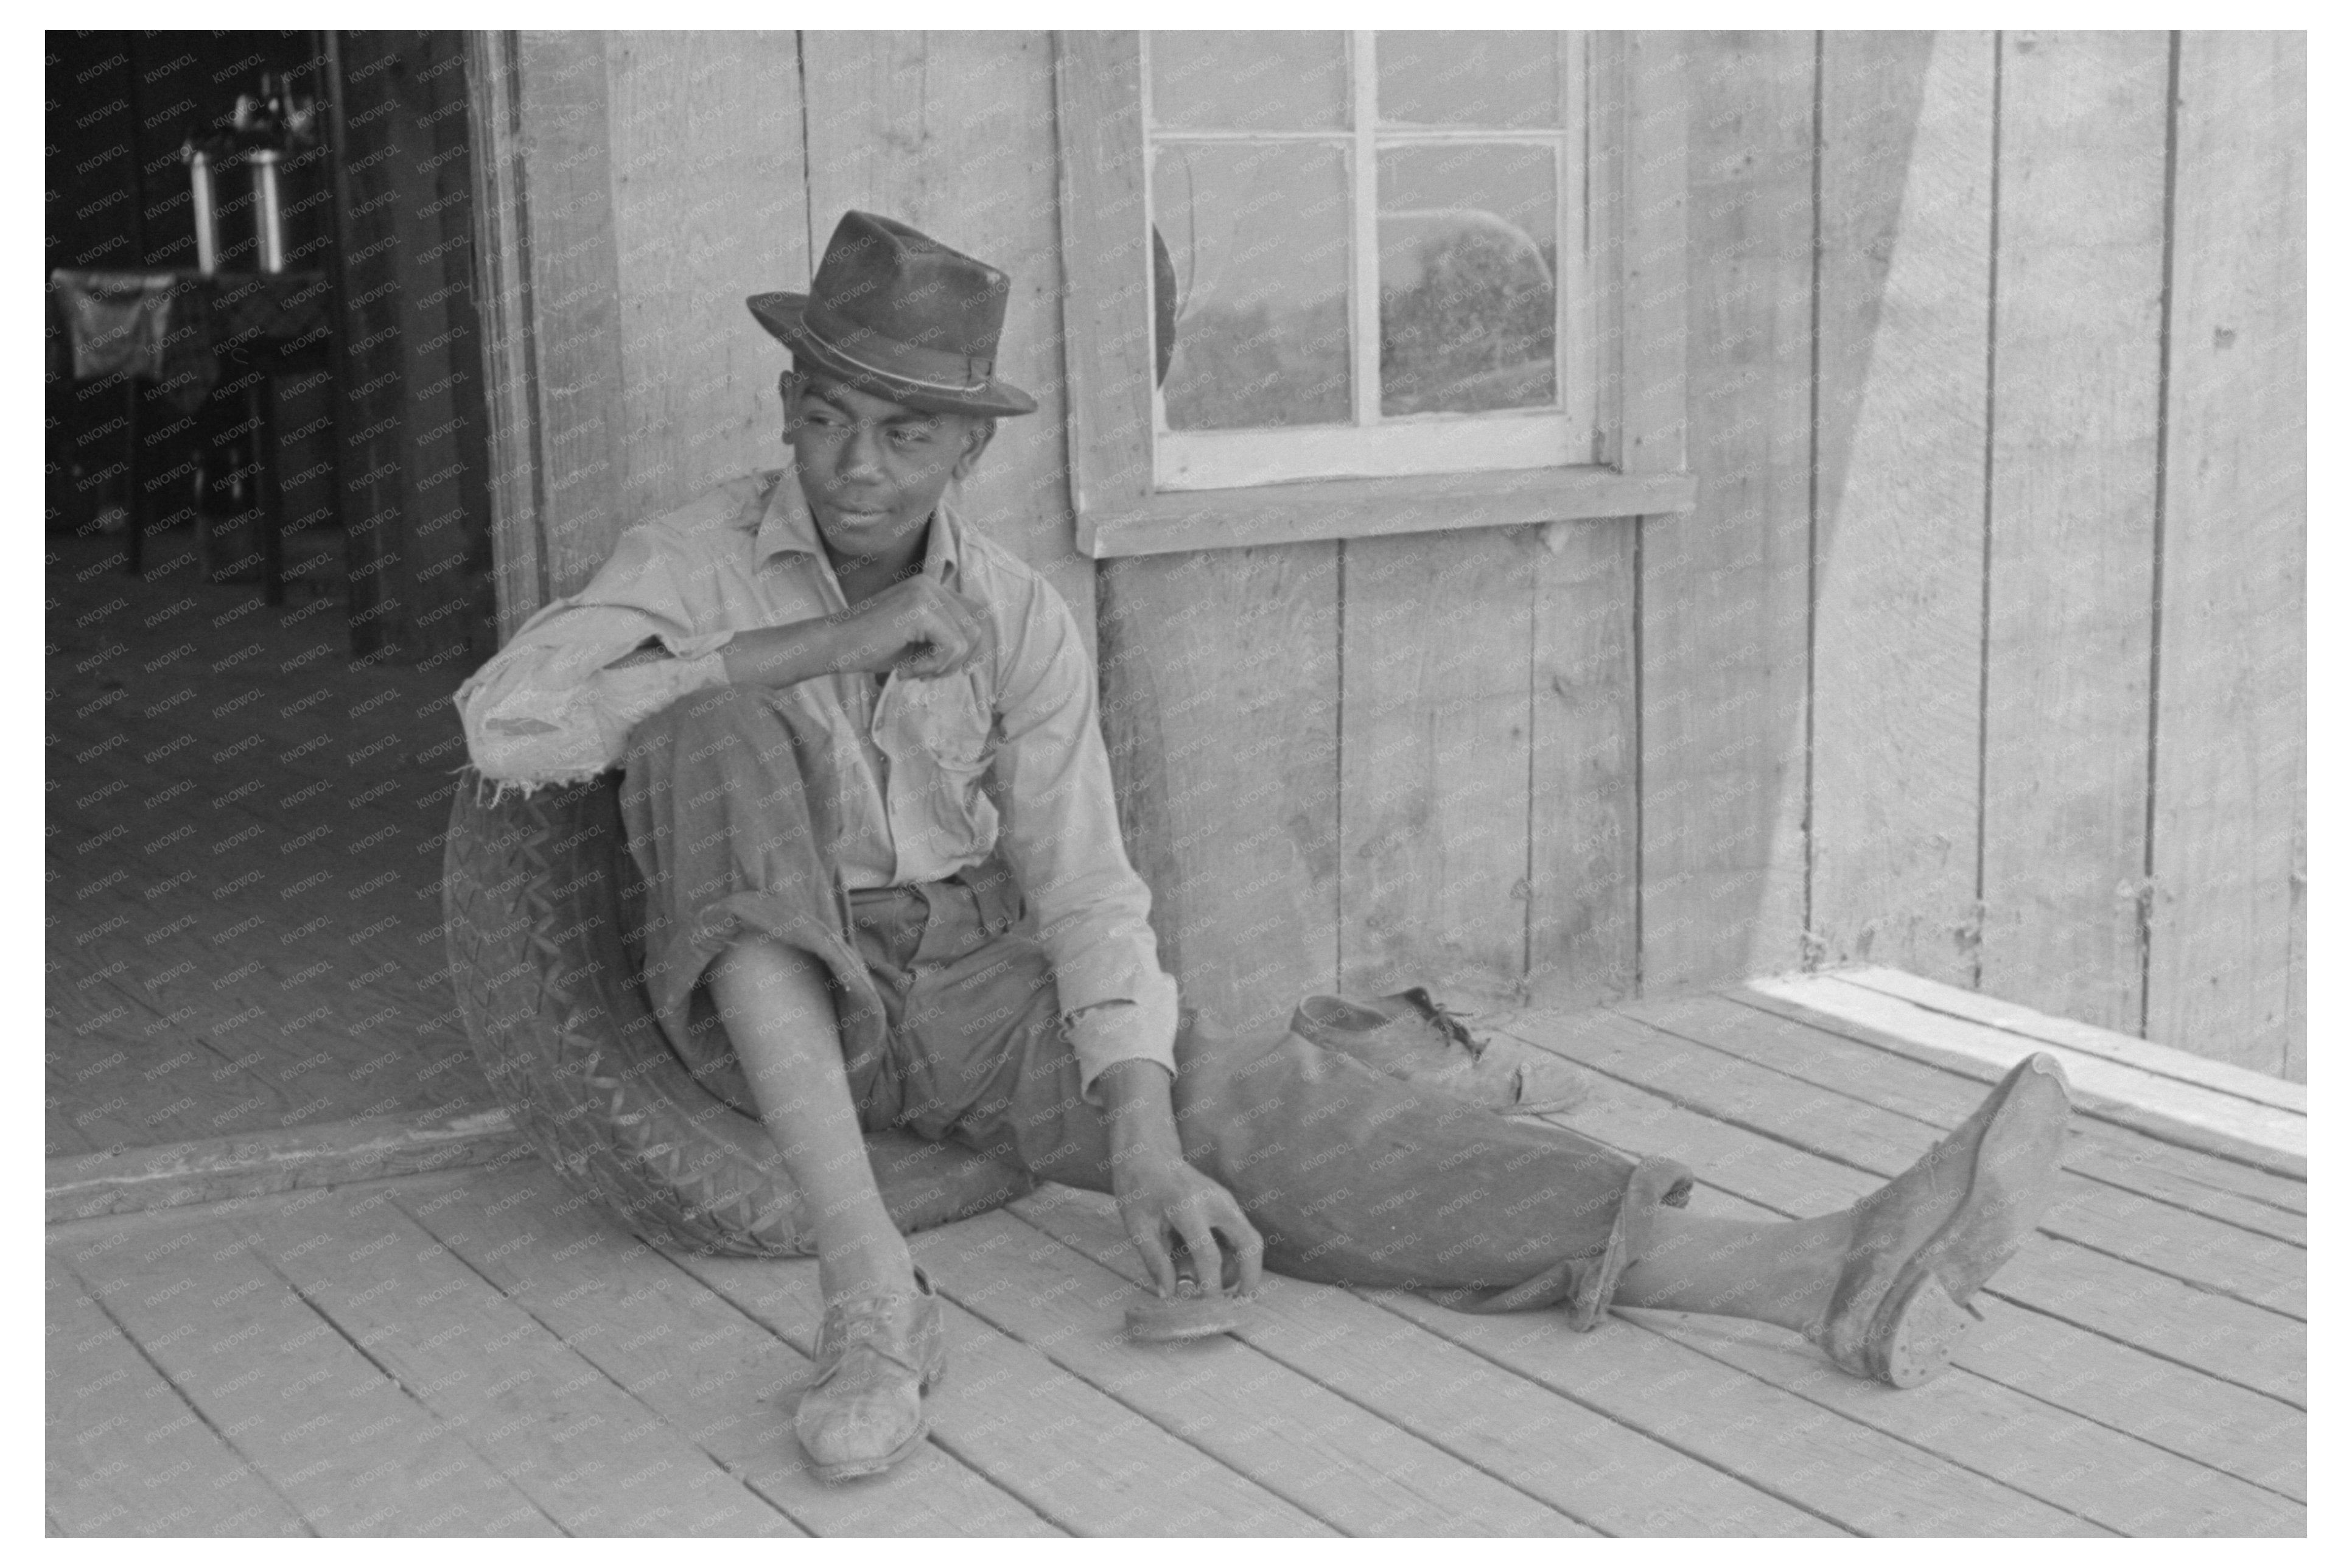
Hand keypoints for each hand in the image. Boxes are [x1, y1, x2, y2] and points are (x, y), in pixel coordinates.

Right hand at [826, 574, 993, 680]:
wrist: (834, 645)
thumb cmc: (870, 647)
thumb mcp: (917, 640)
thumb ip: (945, 637)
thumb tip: (977, 656)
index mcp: (931, 587)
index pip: (974, 616)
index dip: (968, 648)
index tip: (944, 668)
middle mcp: (931, 584)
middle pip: (976, 628)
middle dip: (956, 660)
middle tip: (926, 673)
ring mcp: (926, 593)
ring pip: (966, 639)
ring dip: (942, 665)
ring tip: (914, 671)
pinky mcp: (920, 609)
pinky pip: (951, 647)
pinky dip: (932, 666)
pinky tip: (906, 669)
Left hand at [1113, 1150, 1265, 1299]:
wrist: (1148, 1152)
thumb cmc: (1138, 1188)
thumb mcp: (1137, 1226)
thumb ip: (1155, 1261)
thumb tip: (1170, 1295)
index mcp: (1187, 1207)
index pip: (1208, 1254)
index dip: (1210, 1285)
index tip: (1207, 1307)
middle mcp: (1215, 1201)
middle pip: (1249, 1242)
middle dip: (1251, 1276)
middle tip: (1241, 1301)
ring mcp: (1225, 1199)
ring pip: (1249, 1238)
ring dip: (1244, 1266)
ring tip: (1223, 1287)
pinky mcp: (1227, 1202)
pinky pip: (1241, 1231)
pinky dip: (1237, 1253)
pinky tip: (1217, 1267)